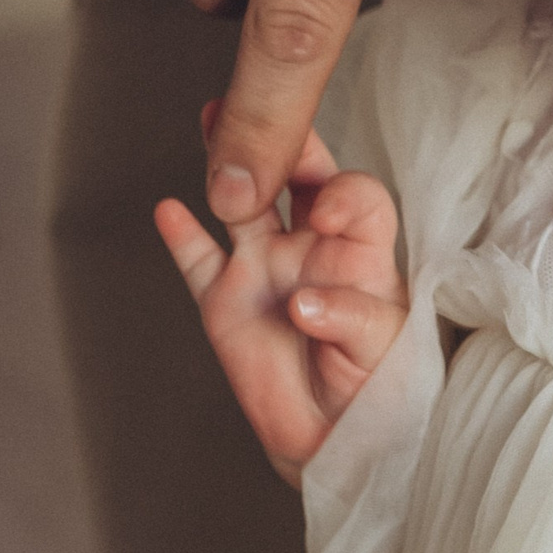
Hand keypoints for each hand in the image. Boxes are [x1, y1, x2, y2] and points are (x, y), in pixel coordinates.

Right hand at [154, 108, 407, 485]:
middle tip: (266, 118)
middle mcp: (311, 247)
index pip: (357, 197)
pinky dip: (182, 238)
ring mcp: (265, 268)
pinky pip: (199, 262)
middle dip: (284, 142)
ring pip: (244, 202)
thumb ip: (353, 319)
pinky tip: (169, 211)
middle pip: (300, 177)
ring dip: (228, 161)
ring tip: (213, 114)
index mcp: (362, 250)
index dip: (342, 193)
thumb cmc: (379, 388)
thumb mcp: (383, 352)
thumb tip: (303, 302)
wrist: (338, 439)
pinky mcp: (226, 302)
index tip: (323, 213)